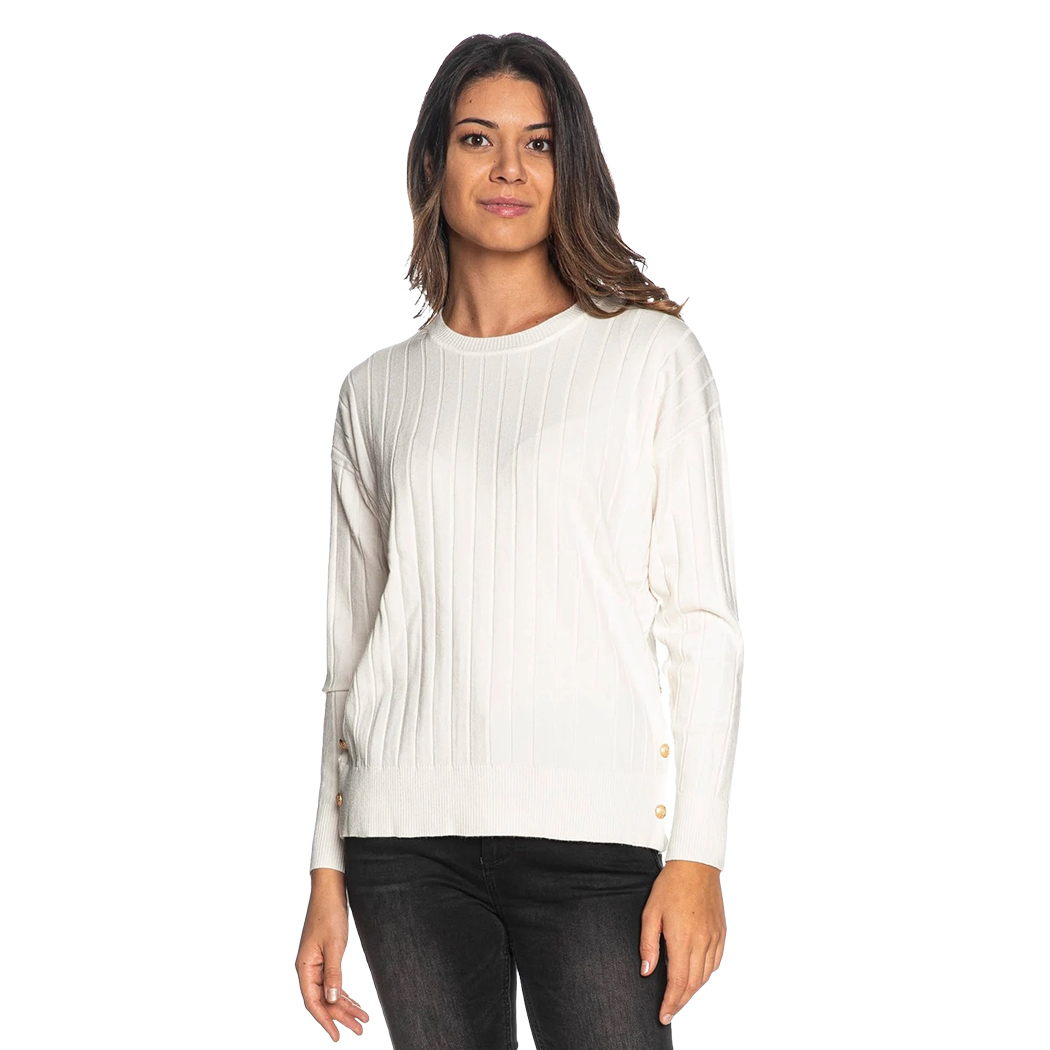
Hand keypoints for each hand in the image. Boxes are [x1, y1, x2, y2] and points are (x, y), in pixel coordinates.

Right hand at [296, 873, 370, 1039]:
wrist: (330, 891)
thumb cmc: (329, 914)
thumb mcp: (335, 945)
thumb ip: (333, 974)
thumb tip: (331, 1000)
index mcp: (304, 967)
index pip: (313, 1002)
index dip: (325, 1020)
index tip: (337, 1035)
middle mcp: (308, 968)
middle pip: (323, 1000)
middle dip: (341, 1016)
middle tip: (359, 1030)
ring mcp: (316, 964)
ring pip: (329, 992)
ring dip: (345, 1006)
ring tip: (362, 1020)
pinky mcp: (324, 958)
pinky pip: (333, 982)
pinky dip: (344, 993)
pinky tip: (354, 1002)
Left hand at [638, 859, 725, 1025]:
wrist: (696, 865)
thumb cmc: (670, 885)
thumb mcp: (650, 912)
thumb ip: (648, 943)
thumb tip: (647, 970)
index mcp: (683, 938)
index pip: (678, 981)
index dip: (671, 1002)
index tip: (663, 1015)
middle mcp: (702, 942)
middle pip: (693, 984)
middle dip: (680, 1002)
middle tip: (669, 1012)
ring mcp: (714, 938)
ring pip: (705, 976)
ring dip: (692, 990)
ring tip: (679, 996)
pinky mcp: (721, 932)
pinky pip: (715, 962)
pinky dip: (705, 975)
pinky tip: (696, 976)